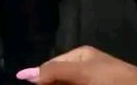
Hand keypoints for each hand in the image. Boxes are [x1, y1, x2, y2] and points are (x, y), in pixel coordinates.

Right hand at [17, 46, 136, 83]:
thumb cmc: (112, 78)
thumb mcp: (82, 71)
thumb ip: (55, 71)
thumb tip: (25, 74)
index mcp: (82, 55)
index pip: (52, 66)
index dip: (39, 78)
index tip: (24, 83)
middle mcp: (84, 68)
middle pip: (58, 79)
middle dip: (48, 84)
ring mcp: (90, 82)